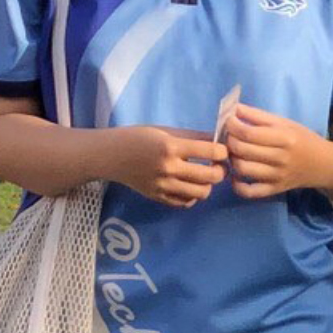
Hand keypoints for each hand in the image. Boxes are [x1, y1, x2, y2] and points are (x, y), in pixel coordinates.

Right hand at [107, 126, 226, 206]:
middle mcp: (169, 168)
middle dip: (220, 170)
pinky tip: (188, 186)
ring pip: (202, 193)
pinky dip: (192, 196)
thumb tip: (218, 140)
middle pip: (211, 176)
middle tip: (217, 165)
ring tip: (202, 177)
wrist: (110, 155)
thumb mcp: (164, 130)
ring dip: (208, 185)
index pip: (211, 151)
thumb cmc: (137, 137)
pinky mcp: (158, 197)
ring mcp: (163, 185)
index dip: (222, 151)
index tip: (221, 150)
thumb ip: (191, 136)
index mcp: (170, 147)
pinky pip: (186, 202)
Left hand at [224, 103, 332, 198]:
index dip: (232, 125)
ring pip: (242, 169)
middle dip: (229, 140)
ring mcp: (277, 177)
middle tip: (229, 135)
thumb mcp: (284, 122)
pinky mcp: (275, 190)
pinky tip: (236, 174)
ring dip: (231, 159)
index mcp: (284, 138)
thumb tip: (232, 108)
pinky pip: (250, 192)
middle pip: (242, 150)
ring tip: (234, 151)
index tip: (228, 120)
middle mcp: (281, 159)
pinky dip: (237, 185)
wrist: (325, 165)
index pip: (249, 133)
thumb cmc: (302, 139)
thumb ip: (257, 115)